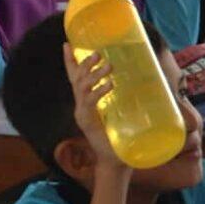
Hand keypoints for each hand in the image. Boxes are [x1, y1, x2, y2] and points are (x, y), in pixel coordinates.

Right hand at [62, 44, 125, 170]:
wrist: (114, 159)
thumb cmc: (119, 134)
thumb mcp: (120, 110)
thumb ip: (122, 97)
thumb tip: (137, 78)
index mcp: (86, 101)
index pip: (74, 77)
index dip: (70, 61)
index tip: (66, 44)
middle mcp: (80, 105)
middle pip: (76, 78)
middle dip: (85, 63)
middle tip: (98, 53)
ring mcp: (81, 113)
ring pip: (81, 87)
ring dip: (94, 74)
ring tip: (109, 66)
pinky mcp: (86, 122)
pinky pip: (89, 101)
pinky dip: (99, 91)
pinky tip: (109, 84)